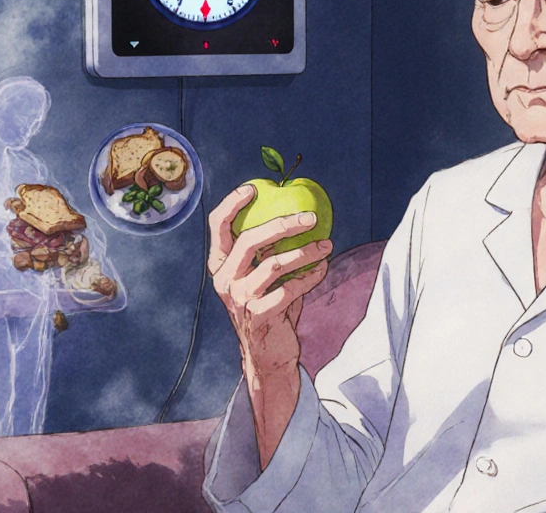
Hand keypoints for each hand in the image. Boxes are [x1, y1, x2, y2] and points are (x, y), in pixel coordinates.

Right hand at [208, 185, 331, 382]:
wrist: (267, 356)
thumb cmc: (269, 307)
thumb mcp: (263, 277)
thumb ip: (269, 251)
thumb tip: (298, 215)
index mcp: (220, 265)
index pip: (217, 227)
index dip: (232, 204)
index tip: (253, 188)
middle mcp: (224, 280)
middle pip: (250, 240)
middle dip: (283, 224)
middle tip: (311, 217)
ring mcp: (239, 299)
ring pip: (274, 264)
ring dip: (306, 252)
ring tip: (327, 245)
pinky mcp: (259, 316)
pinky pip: (290, 289)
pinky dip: (311, 276)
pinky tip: (323, 269)